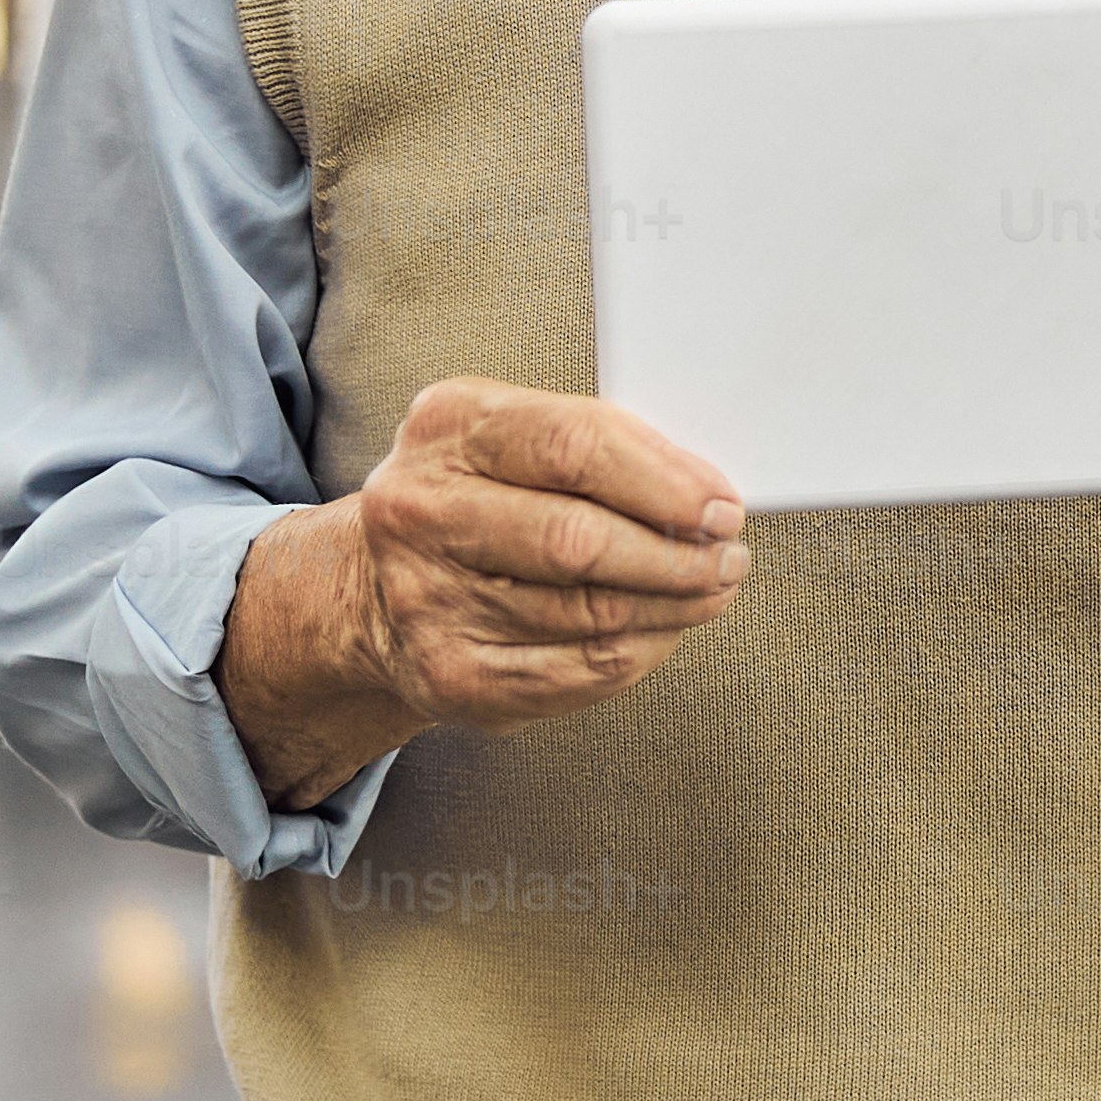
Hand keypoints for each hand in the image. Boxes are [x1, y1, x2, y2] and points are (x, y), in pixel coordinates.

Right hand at [223, 375, 743, 804]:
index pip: (574, 445)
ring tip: (710, 590)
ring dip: (673, 606)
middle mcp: (420, 511)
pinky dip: (641, 650)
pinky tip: (662, 630)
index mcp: (446, 428)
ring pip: (590, 612)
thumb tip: (705, 490)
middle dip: (677, 554)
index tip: (721, 505)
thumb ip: (599, 449)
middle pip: (579, 539)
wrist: (372, 593)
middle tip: (728, 557)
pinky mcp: (451, 673)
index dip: (665, 481)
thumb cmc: (474, 504)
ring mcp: (427, 597)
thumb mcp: (513, 442)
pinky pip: (579, 670)